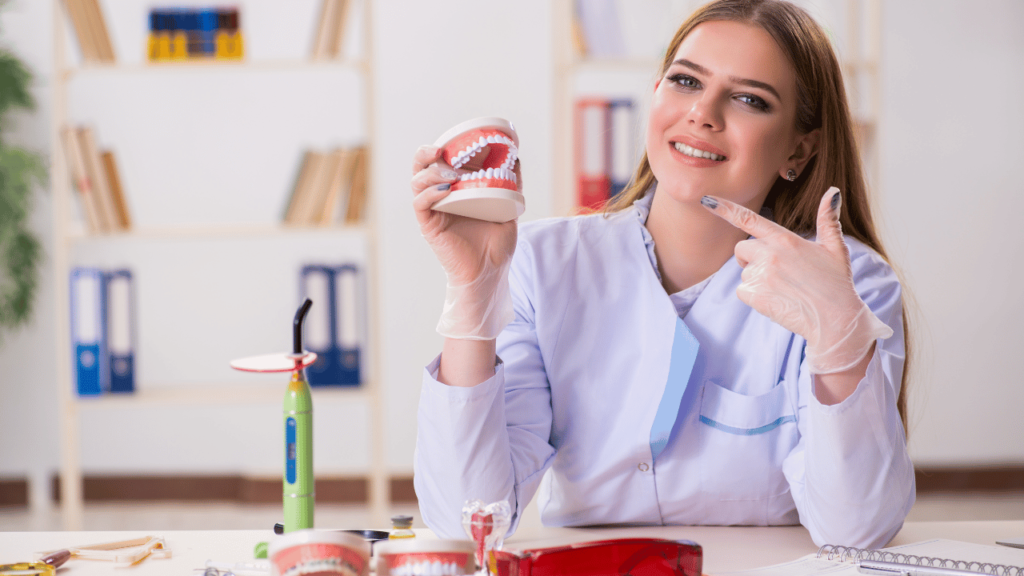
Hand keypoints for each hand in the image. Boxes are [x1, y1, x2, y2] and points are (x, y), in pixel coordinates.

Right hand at [411, 145, 518, 338]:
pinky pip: (420, 203)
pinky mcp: (428, 224)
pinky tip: (445, 190)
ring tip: (452, 175)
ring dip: (432, 172)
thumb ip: (511, 184)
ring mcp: (433, 209)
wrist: (490, 272)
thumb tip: (516, 157)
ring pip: (418, 181)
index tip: (459, 139)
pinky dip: (429, 193)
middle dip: (427, 153)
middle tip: (441, 149)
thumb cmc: (496, 244)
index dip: (446, 146)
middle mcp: (440, 196)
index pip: (443, 160)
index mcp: (456, 189)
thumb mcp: (509, 207)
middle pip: (422, 166)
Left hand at [701, 187, 892, 373]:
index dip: (726, 209)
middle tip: (775, 270)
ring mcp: (761, 275)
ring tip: (783, 288)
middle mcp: (770, 254)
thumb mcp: (836, 248)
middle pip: (742, 249)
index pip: (749, 219)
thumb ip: (828, 219)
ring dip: (756, 279)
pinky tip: (776, 299)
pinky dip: (754, 296)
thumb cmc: (836, 283)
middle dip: (750, 258)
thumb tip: (832, 192)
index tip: (707, 200)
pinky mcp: (755, 295)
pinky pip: (742, 291)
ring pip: (744, 272)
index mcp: (785, 239)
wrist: (835, 319)